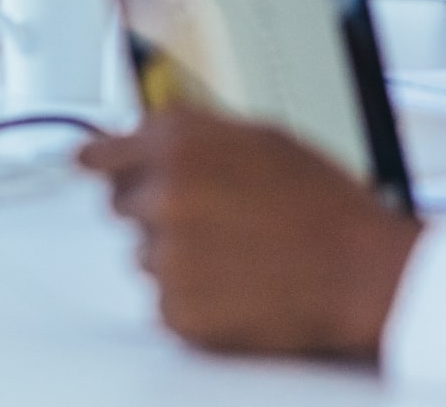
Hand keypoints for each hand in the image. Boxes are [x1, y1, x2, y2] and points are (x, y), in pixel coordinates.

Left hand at [80, 107, 419, 357]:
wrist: (359, 271)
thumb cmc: (324, 204)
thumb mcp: (265, 138)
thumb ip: (199, 135)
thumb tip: (150, 137)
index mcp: (182, 142)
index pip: (106, 150)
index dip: (99, 158)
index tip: (86, 162)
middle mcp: (164, 194)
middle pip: (123, 204)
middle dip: (157, 208)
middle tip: (213, 217)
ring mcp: (166, 256)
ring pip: (146, 254)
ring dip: (178, 254)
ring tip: (239, 252)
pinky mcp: (175, 309)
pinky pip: (165, 299)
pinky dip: (194, 295)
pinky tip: (239, 282)